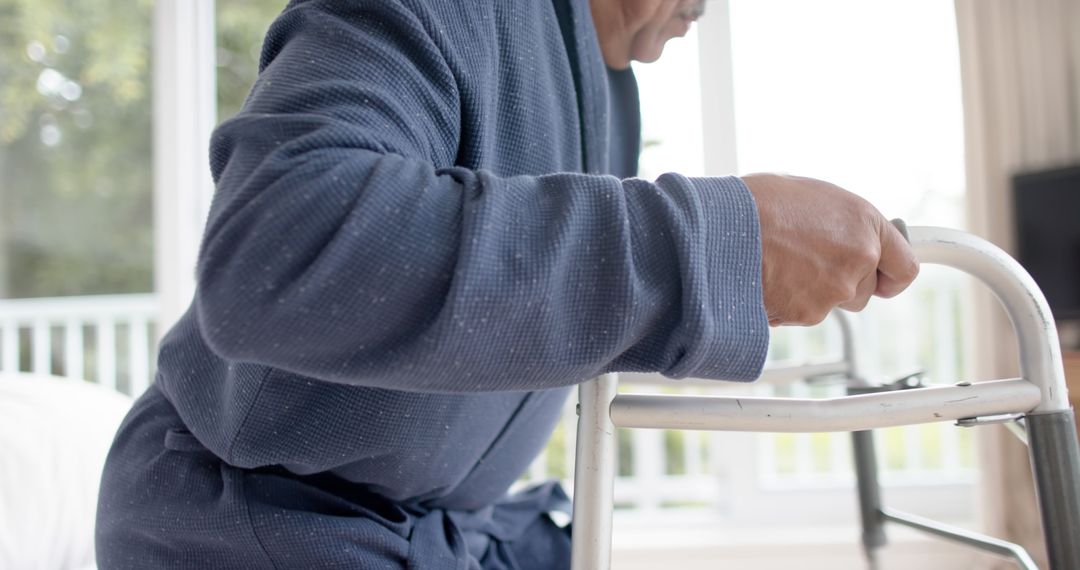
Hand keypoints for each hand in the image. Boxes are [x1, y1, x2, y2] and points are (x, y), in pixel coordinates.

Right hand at [741, 173, 918, 325]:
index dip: (891, 275)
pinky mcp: (803, 314)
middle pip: (864, 291)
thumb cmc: (757, 203)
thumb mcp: (813, 197)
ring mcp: (831, 292)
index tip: (882, 277)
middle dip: (842, 282)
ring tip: (779, 264)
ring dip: (811, 291)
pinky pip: (800, 313)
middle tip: (808, 262)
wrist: (718, 226)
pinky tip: (766, 277)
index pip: (905, 268)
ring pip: (830, 304)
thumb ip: (843, 224)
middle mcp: (856, 260)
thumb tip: (847, 238)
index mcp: (864, 225)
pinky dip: (787, 301)